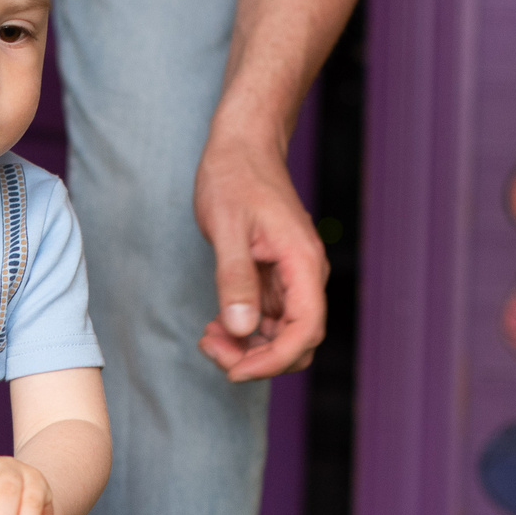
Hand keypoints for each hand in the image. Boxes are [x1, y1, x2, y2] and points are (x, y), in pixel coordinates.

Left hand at [193, 114, 328, 380]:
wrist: (242, 145)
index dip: (274, 360)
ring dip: (247, 348)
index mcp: (303, 262)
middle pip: (298, 342)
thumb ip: (235, 279)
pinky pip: (268, 321)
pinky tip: (216, 325)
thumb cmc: (234, 176)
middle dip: (257, 359)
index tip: (235, 370)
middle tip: (211, 347)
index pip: (306, 330)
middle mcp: (305, 275)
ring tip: (209, 336)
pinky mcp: (276, 279)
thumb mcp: (226, 227)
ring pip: (281, 336)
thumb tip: (242, 328)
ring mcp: (292, 279)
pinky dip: (244, 331)